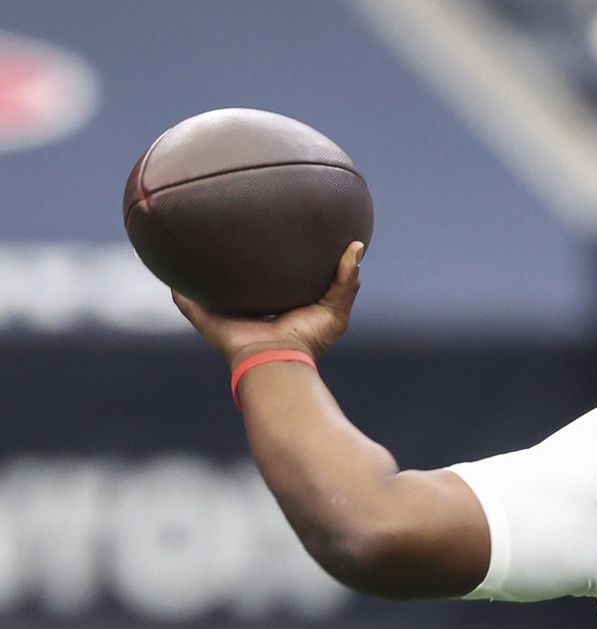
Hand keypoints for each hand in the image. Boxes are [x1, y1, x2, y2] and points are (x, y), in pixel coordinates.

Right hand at [171, 240, 363, 369]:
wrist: (279, 360)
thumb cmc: (309, 341)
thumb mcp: (335, 309)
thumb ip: (346, 280)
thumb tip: (357, 247)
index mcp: (276, 304)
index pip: (270, 277)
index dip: (270, 258)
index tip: (272, 232)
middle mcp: (249, 307)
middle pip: (236, 279)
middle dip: (231, 258)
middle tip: (228, 227)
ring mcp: (225, 313)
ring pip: (207, 286)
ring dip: (198, 268)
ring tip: (189, 239)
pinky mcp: (206, 319)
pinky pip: (185, 300)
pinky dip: (176, 287)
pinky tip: (166, 266)